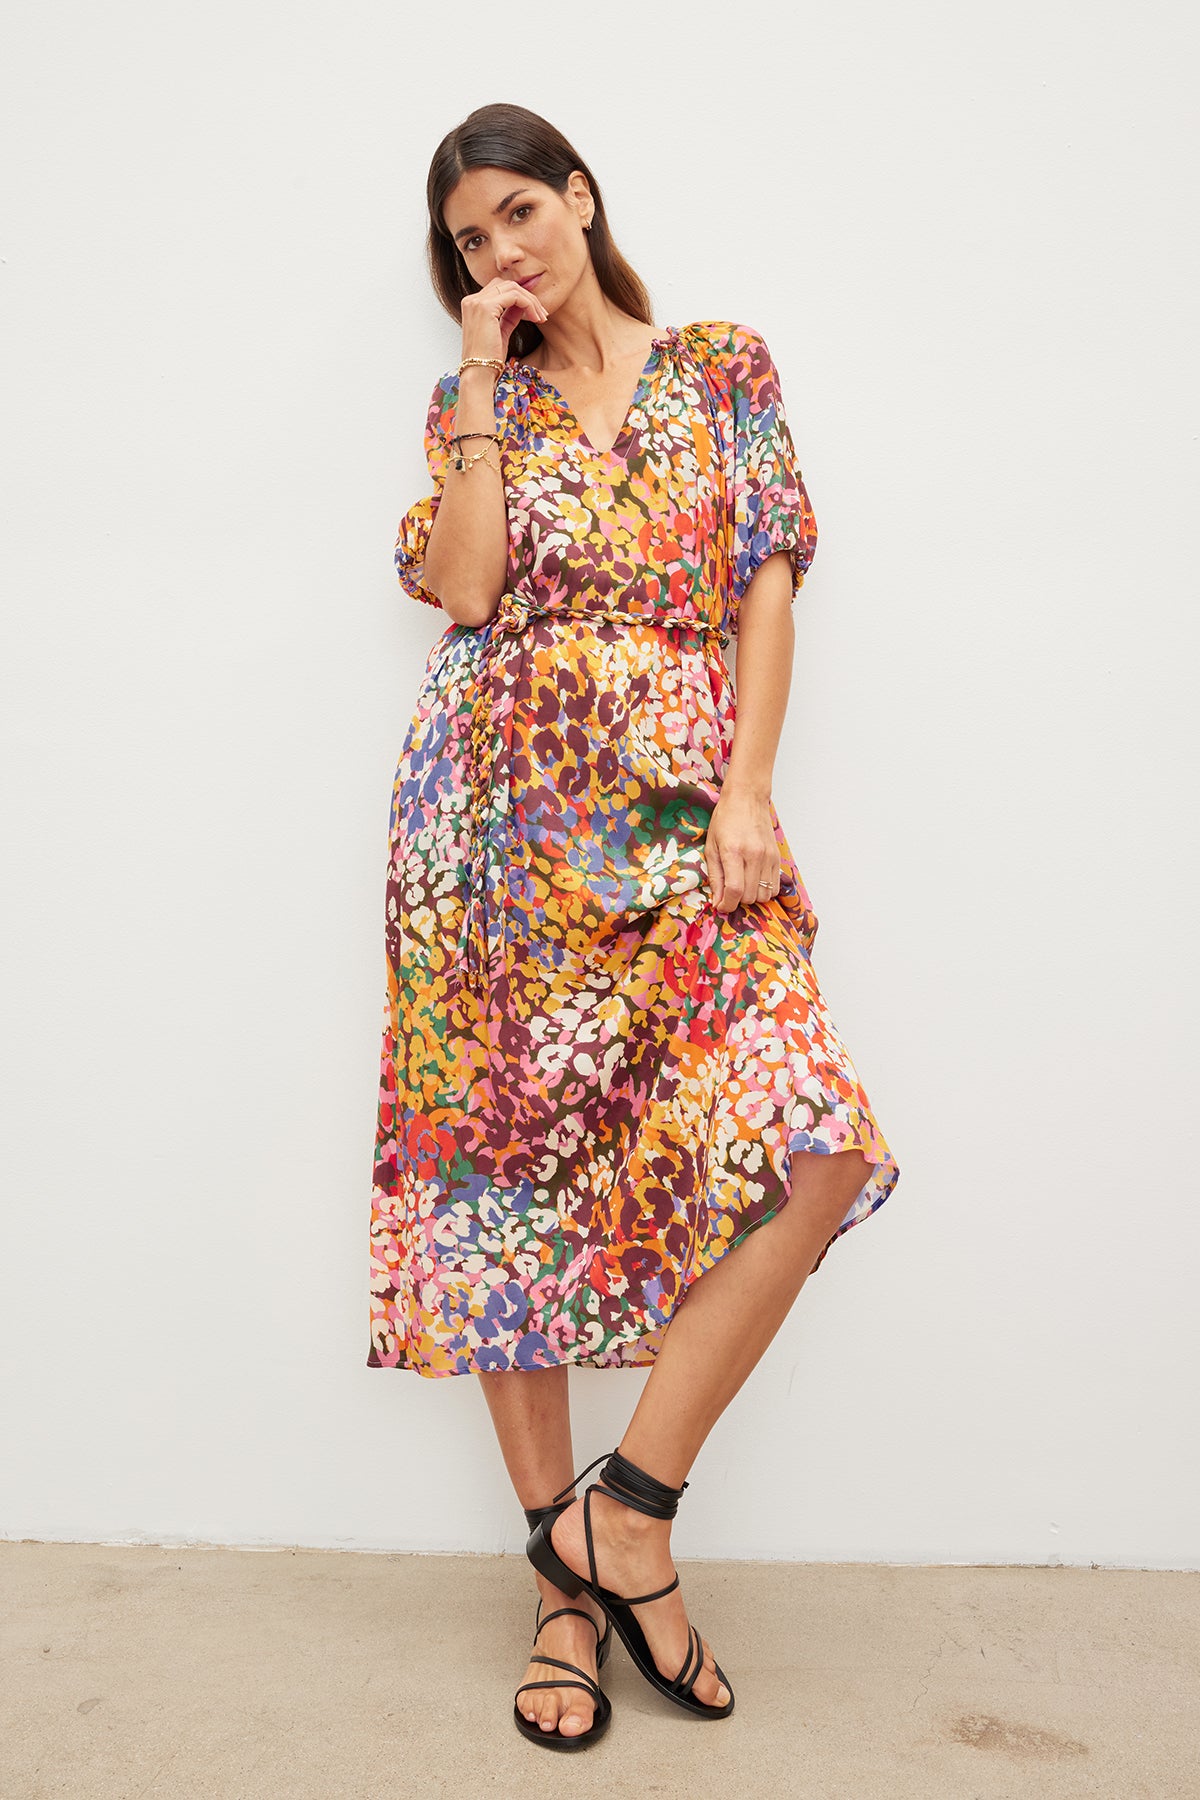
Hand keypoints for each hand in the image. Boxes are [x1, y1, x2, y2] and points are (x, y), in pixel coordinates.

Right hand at [460, 278, 548, 366]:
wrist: (478, 373)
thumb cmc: (489, 359)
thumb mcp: (501, 333)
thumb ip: (509, 316)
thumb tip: (523, 306)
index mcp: (473, 305)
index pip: (500, 289)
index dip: (520, 298)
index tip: (535, 314)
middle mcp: (472, 300)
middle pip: (507, 285)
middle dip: (528, 297)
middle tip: (542, 314)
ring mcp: (477, 302)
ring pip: (512, 288)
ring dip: (531, 301)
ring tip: (541, 317)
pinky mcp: (485, 307)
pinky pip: (515, 296)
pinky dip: (529, 304)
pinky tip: (536, 319)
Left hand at [704, 784, 779, 913]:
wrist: (747, 799)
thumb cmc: (725, 820)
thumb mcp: (711, 847)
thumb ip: (715, 876)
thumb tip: (717, 901)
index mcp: (733, 852)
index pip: (735, 890)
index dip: (727, 905)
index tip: (721, 906)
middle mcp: (754, 855)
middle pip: (750, 896)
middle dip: (737, 901)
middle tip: (729, 893)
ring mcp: (768, 857)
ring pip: (764, 895)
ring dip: (752, 897)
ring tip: (742, 886)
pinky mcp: (777, 857)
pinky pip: (775, 887)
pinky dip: (764, 890)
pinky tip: (754, 881)